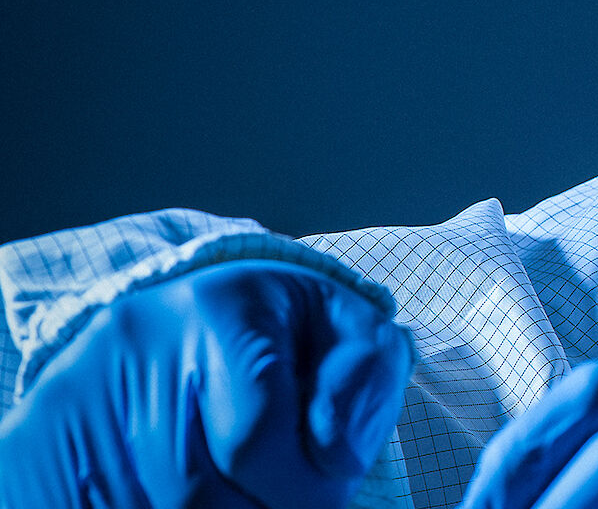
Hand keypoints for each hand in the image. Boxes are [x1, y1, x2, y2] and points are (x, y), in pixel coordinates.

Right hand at [0, 260, 411, 508]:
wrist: (184, 313)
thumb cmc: (280, 329)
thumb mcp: (343, 326)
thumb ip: (365, 377)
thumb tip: (336, 452)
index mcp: (218, 306)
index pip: (255, 440)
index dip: (306, 486)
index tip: (329, 483)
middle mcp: (134, 342)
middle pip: (197, 492)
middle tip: (290, 498)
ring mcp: (71, 393)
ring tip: (249, 496)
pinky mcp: (34, 437)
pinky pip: (86, 506)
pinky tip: (200, 498)